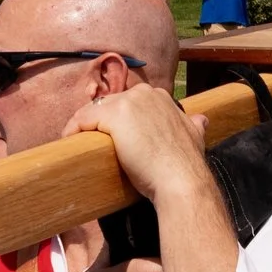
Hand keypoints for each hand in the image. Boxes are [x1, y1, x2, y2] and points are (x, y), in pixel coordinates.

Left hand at [66, 85, 213, 206]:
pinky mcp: (113, 115)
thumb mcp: (195, 135)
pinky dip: (73, 129)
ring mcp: (128, 102)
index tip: (112, 136)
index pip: (128, 102)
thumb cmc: (185, 163)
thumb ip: (194, 125)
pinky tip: (70, 141)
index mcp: (160, 96)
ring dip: (84, 125)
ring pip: (93, 109)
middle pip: (109, 103)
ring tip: (79, 142)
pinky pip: (82, 118)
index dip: (117, 119)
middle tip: (93, 141)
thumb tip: (201, 120)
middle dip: (100, 121)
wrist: (180, 178)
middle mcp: (144, 93)